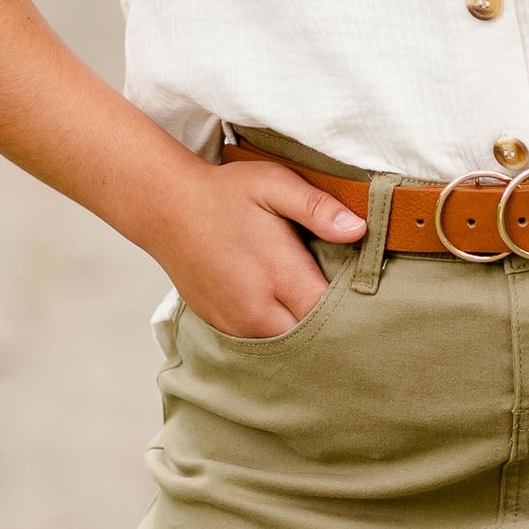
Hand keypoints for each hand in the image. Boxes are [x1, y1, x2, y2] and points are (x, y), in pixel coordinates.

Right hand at [147, 153, 365, 337]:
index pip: (332, 313)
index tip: (362, 291)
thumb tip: (359, 229)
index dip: (352, 306)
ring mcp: (236, 324)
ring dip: (303, 328)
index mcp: (279, 276)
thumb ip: (318, 208)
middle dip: (331, 322)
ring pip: (287, 343)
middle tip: (343, 298)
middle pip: (312, 336)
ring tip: (311, 299)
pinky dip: (277, 330)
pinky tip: (282, 306)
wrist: (166, 208)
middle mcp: (258, 310)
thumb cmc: (225, 193)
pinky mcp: (221, 326)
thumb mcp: (275, 184)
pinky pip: (262, 341)